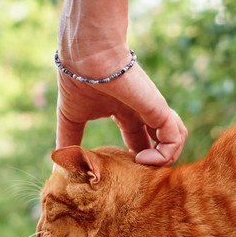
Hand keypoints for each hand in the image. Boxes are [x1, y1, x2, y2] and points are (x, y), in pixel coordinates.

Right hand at [55, 47, 187, 165]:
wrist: (86, 59)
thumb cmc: (77, 82)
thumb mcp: (71, 118)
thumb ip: (69, 140)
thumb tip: (59, 162)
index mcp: (124, 111)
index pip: (138, 140)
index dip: (134, 158)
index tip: (121, 173)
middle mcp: (142, 111)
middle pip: (159, 143)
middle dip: (151, 164)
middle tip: (136, 178)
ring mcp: (153, 110)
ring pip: (175, 139)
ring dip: (163, 160)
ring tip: (142, 167)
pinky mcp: (159, 109)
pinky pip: (176, 137)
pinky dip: (166, 154)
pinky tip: (143, 158)